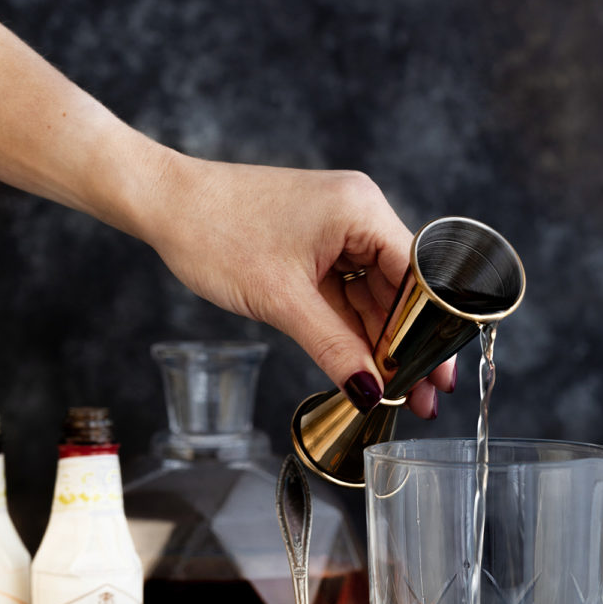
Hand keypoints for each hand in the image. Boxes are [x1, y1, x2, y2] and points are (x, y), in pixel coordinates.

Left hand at [142, 157, 455, 416]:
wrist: (165, 204)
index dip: (430, 330)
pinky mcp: (315, 247)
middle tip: (423, 399)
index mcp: (360, 210)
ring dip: (380, 343)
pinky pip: (345, 295)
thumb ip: (333, 347)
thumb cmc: (216, 232)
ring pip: (372, 298)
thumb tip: (371, 392)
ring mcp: (336, 232)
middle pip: (400, 291)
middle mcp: (357, 215)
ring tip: (397, 393)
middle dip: (407, 346)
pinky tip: (365, 366)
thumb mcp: (282, 301)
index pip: (418, 276)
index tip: (438, 376)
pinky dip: (353, 329)